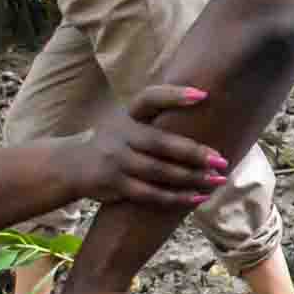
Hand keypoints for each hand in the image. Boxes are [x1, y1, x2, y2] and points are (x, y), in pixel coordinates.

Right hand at [51, 82, 234, 209]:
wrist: (72, 166)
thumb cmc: (115, 139)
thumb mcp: (128, 120)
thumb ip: (157, 116)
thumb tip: (206, 104)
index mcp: (128, 113)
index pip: (150, 98)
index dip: (175, 96)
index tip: (204, 95)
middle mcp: (121, 134)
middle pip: (161, 143)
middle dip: (194, 153)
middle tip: (221, 159)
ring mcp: (116, 160)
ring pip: (159, 171)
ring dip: (191, 178)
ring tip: (217, 180)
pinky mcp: (115, 184)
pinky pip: (150, 194)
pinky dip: (176, 197)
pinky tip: (198, 197)